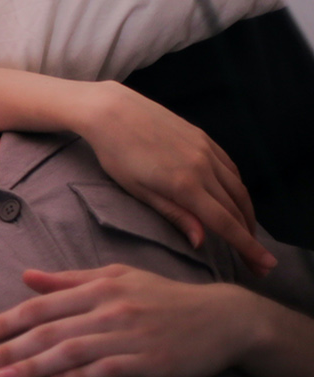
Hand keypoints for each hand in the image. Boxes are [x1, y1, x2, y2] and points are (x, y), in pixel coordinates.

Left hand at [0, 265, 267, 376]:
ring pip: (71, 351)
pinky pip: (108, 369)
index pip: (40, 306)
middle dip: (8, 348)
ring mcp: (129, 335)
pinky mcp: (150, 360)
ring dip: (33, 367)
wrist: (224, 317)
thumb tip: (26, 277)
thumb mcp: (118, 277)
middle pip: (49, 331)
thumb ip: (70, 281)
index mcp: (98, 288)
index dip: (5, 321)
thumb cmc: (163, 297)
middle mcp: (109, 309)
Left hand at [77, 83, 272, 274]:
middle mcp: (203, 167)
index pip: (225, 223)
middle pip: (237, 209)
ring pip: (238, 188)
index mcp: (185, 185)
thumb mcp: (138, 191)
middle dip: (250, 237)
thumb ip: (174, 215)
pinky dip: (239, 189)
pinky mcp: (205, 138)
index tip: (265, 265)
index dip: (247, 246)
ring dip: (248, 214)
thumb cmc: (116, 155)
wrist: (112, 111)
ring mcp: (207, 150)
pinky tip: (236, 201)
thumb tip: (202, 242)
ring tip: (248, 235)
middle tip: (259, 261)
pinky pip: (231, 169)